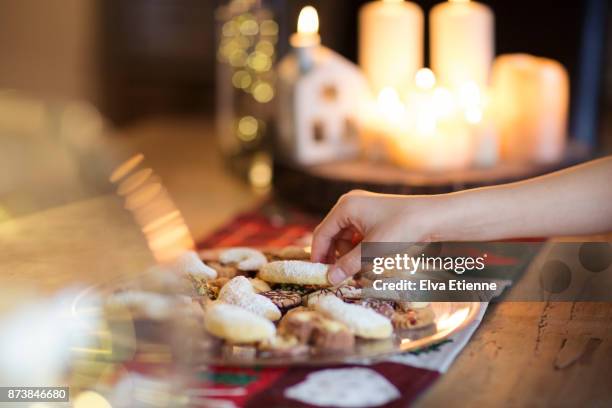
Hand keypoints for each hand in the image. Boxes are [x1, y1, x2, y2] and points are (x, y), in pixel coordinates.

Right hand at [311, 190, 436, 284]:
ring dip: (348, 255)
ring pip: (345, 237)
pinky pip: (357, 234)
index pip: (322, 233)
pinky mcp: (372, 215)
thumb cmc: (402, 228)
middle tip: (336, 276)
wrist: (433, 217)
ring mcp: (362, 208)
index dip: (318, 255)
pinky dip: (358, 248)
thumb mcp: (372, 249)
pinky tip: (366, 261)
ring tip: (357, 270)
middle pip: (332, 234)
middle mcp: (350, 204)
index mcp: (345, 207)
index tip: (317, 274)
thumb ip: (349, 264)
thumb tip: (330, 279)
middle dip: (335, 256)